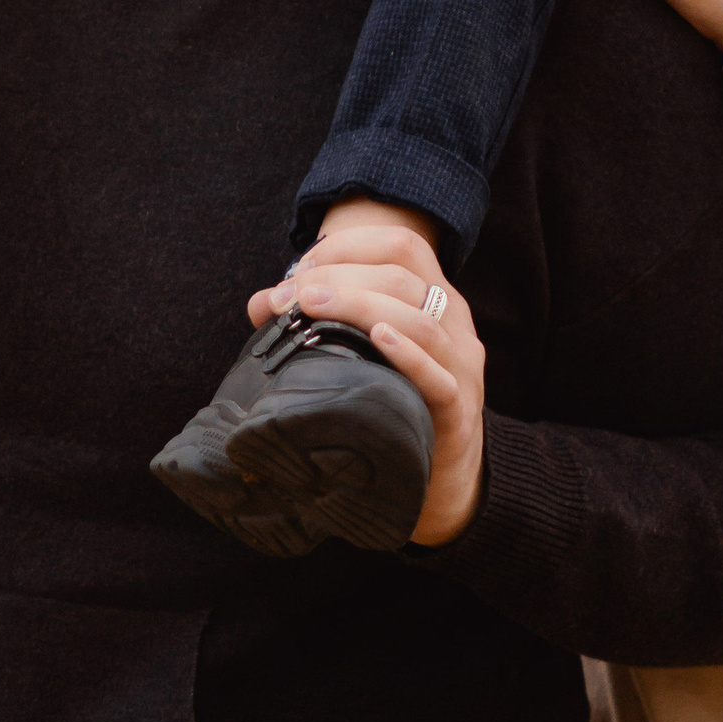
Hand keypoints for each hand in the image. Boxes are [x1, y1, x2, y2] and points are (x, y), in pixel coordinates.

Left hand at [249, 204, 484, 545]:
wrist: (437, 476)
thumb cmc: (392, 399)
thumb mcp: (362, 351)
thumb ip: (319, 322)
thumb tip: (261, 303)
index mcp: (435, 295)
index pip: (400, 245)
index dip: (347, 246)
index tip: (297, 268)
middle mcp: (455, 322)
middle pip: (402, 275)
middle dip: (338, 275)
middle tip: (288, 295)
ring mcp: (461, 365)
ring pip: (420, 319)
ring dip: (360, 305)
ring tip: (311, 307)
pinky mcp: (459, 410)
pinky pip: (440, 377)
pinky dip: (409, 354)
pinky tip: (378, 340)